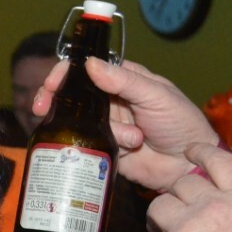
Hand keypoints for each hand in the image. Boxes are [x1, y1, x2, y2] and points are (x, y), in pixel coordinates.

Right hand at [33, 57, 219, 191]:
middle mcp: (110, 101)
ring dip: (106, 131)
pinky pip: (87, 144)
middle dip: (56, 101)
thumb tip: (90, 64)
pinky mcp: (102, 147)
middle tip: (43, 109)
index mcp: (123, 80)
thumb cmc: (181, 124)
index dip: (65, 74)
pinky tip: (123, 150)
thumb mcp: (156, 96)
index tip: (51, 84)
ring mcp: (105, 125)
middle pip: (73, 95)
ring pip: (81, 122)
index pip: (86, 69)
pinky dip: (101, 146)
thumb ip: (124, 81)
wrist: (189, 167)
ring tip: (134, 140)